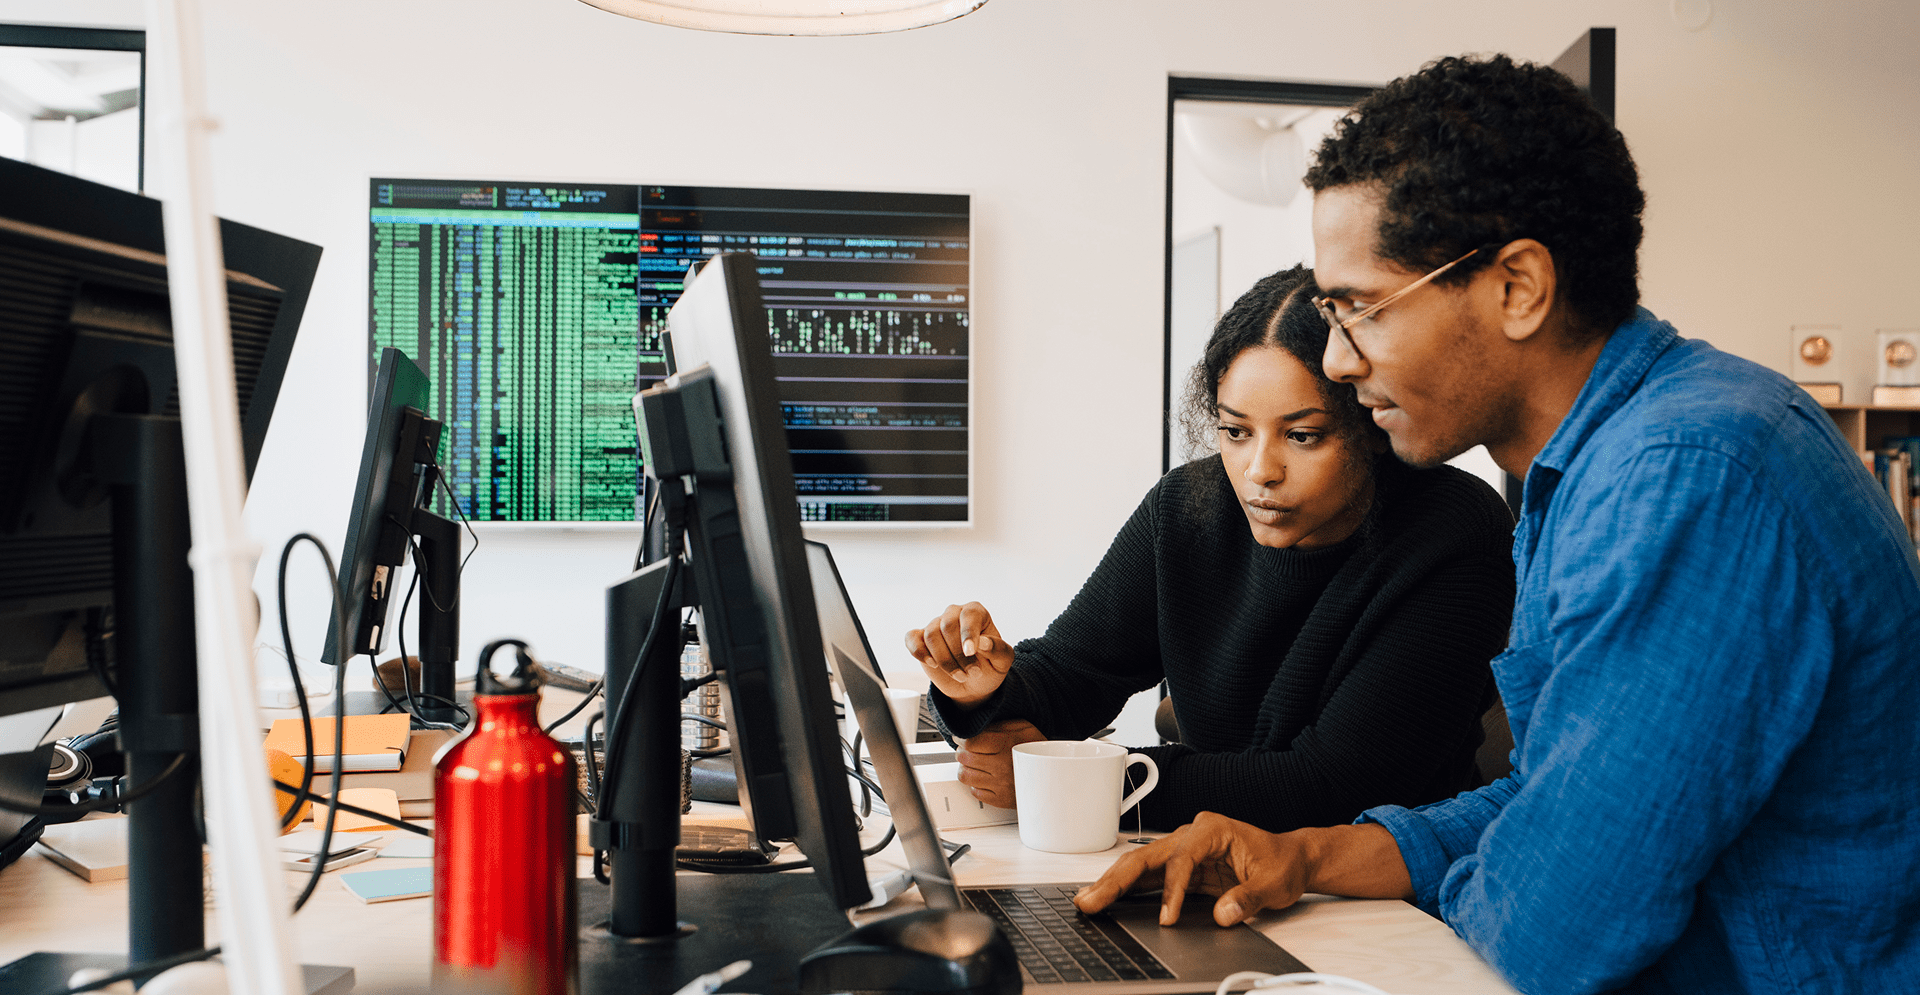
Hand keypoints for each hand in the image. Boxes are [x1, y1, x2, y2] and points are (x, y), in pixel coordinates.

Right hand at [904, 602, 1014, 706]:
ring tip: (960, 676)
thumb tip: (982, 642)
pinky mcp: (920, 639)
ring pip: (932, 636)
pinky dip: (919, 651)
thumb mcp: (1002, 661)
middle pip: (948, 626)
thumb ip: (997, 649)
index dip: (968, 633)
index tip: (970, 652)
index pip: (969, 615)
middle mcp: (954, 614)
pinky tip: (932, 664)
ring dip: (945, 660)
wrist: (973, 685)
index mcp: (976, 613)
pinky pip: (912, 638)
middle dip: (958, 654)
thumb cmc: (989, 667)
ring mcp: (935, 625)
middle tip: (971, 673)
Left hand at [954, 719, 1045, 808]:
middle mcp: (1002, 767)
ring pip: (965, 776)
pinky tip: (984, 777)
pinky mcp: (1000, 800)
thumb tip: (976, 727)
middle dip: (961, 752)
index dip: (961, 739)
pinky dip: (975, 784)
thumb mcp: (1023, 728)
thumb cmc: (1037, 749)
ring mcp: (1000, 785)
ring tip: (972, 763)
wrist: (1055, 773)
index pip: (971, 742)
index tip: (960, 738)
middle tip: (966, 749)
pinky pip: (975, 792)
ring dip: (965, 768)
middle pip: (965, 759)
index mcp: (1006, 746)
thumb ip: (999, 725)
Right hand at [1072, 812, 1310, 926]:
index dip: (1171, 889)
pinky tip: (1106, 899)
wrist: (1291, 859)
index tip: (1168, 918)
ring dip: (1113, 884)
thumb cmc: (1282, 864)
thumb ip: (1248, 899)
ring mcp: (1182, 850)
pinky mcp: (1180, 867)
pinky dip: (1126, 890)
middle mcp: (1191, 834)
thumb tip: (1223, 914)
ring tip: (1087, 901)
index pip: (1181, 858)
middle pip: (1146, 857)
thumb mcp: (1274, 884)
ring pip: (1140, 865)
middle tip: (1090, 900)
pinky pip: (1149, 878)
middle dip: (1116, 880)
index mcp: (1212, 829)